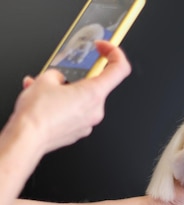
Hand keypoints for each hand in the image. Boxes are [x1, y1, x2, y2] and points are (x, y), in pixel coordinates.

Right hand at [13, 41, 130, 156]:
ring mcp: (88, 122)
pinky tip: (45, 104)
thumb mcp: (45, 79)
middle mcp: (96, 110)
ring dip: (65, 92)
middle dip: (76, 77)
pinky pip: (74, 112)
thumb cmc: (38, 115)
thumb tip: (59, 77)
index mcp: (94, 93)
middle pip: (94, 85)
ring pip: (81, 100)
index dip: (115, 54)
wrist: (28, 139)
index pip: (119, 69)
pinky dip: (62, 105)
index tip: (105, 48)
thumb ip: (59, 73)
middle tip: (60, 74)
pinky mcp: (79, 131)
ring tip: (45, 91)